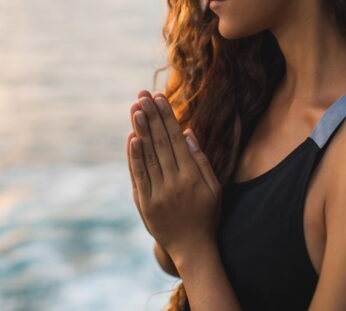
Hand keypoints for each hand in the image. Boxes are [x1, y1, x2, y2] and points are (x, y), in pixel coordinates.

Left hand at [126, 89, 221, 261]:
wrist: (191, 249)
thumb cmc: (206, 215)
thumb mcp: (213, 188)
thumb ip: (200, 160)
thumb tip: (188, 132)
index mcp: (193, 177)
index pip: (177, 140)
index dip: (167, 117)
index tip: (160, 98)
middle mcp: (175, 183)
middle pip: (161, 144)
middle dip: (152, 117)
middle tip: (143, 95)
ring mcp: (158, 194)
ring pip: (148, 156)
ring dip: (141, 130)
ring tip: (135, 109)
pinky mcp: (145, 204)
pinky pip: (139, 175)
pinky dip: (134, 156)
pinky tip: (132, 138)